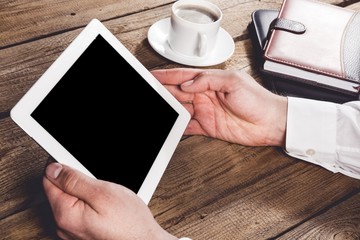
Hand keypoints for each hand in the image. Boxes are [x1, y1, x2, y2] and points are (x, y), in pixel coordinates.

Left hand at [43, 162, 176, 239]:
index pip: (49, 180)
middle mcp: (64, 226)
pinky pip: (79, 212)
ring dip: (85, 193)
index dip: (63, 166)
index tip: (77, 163)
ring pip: (71, 201)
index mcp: (65, 214)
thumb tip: (53, 170)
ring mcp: (73, 232)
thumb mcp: (102, 193)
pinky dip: (89, 204)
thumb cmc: (129, 222)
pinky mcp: (83, 233)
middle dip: (76, 181)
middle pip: (59, 191)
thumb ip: (74, 181)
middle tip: (98, 183)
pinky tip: (105, 206)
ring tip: (105, 196)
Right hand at [152, 68, 286, 146]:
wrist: (270, 122)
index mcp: (210, 81)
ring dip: (168, 109)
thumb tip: (187, 84)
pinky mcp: (208, 127)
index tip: (152, 76)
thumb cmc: (257, 99)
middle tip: (149, 94)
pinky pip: (189, 127)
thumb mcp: (233, 81)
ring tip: (155, 110)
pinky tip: (169, 127)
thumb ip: (208, 80)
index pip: (184, 76)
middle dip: (163, 92)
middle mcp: (205, 95)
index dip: (167, 76)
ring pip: (180, 109)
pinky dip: (178, 127)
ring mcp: (206, 111)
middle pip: (178, 92)